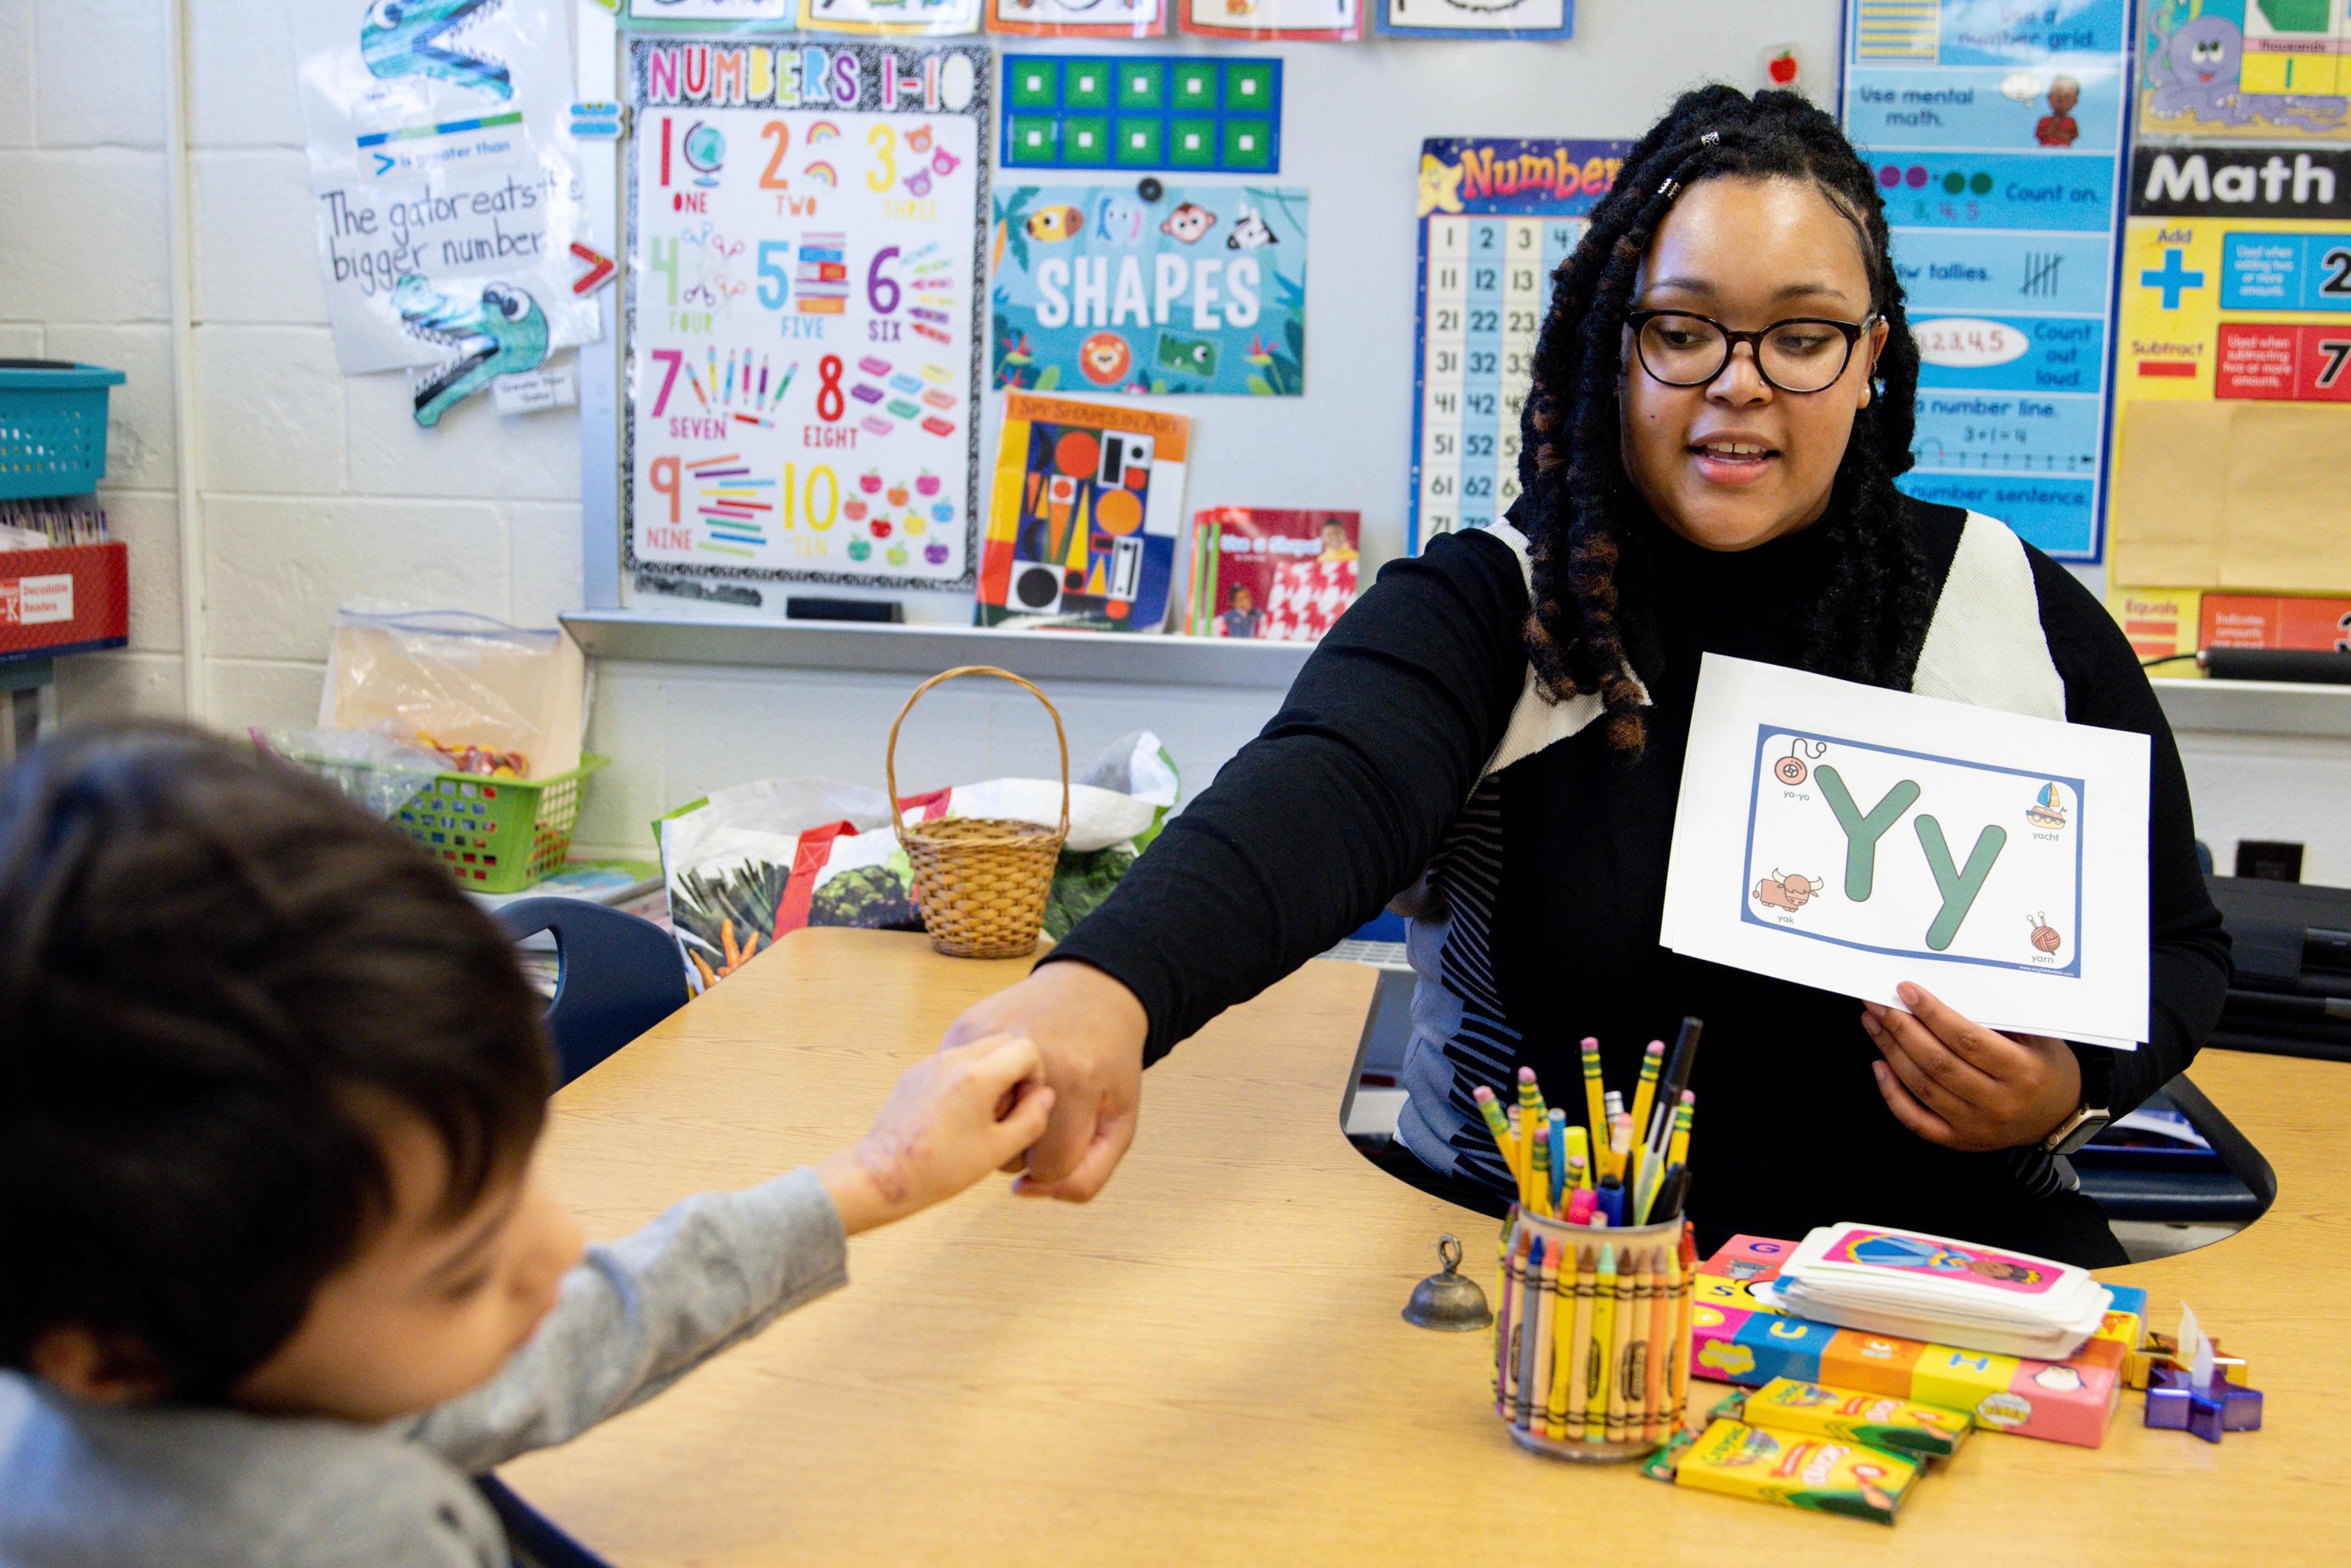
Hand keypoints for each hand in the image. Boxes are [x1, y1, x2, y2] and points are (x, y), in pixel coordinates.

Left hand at [816, 1032, 1054, 1233]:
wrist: (882, 1175)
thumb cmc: (939, 1168)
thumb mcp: (997, 1151)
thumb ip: (1031, 1119)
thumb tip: (1044, 1096)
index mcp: (978, 1075)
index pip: (1026, 1049)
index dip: (1035, 1076)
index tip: (1024, 1104)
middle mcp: (953, 1059)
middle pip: (1003, 1042)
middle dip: (1015, 1069)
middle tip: (1006, 1108)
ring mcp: (931, 1063)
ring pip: (977, 1050)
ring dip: (991, 1073)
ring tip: (982, 1115)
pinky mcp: (915, 1073)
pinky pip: (952, 1063)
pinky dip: (965, 1079)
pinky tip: (956, 1116)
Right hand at [940, 960, 1145, 1201]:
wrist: (1093, 991)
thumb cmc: (1109, 1063)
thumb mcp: (1119, 1124)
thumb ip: (1085, 1178)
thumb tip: (1021, 1189)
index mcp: (1076, 1082)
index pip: (1047, 1167)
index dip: (1058, 1159)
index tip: (1068, 1133)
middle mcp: (1029, 1054)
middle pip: (1002, 1149)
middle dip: (1024, 1141)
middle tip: (1047, 1107)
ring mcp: (991, 1036)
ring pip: (972, 1121)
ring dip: (996, 1118)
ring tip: (1023, 1090)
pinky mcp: (963, 1025)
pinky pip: (955, 1086)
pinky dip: (975, 1090)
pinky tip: (1002, 1073)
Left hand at [1860, 982, 2079, 1153]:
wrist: (2059, 1118)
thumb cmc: (2046, 1068)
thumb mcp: (2039, 1038)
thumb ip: (2001, 1019)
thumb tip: (1947, 991)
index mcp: (2022, 1072)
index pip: (1967, 1040)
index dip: (1933, 1014)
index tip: (1907, 991)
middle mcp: (1998, 1102)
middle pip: (1938, 1063)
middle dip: (1902, 1029)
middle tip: (1878, 1003)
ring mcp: (1976, 1126)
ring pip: (1923, 1087)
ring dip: (1892, 1052)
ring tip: (1873, 1023)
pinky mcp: (1960, 1141)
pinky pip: (1916, 1121)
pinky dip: (1893, 1094)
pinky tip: (1879, 1065)